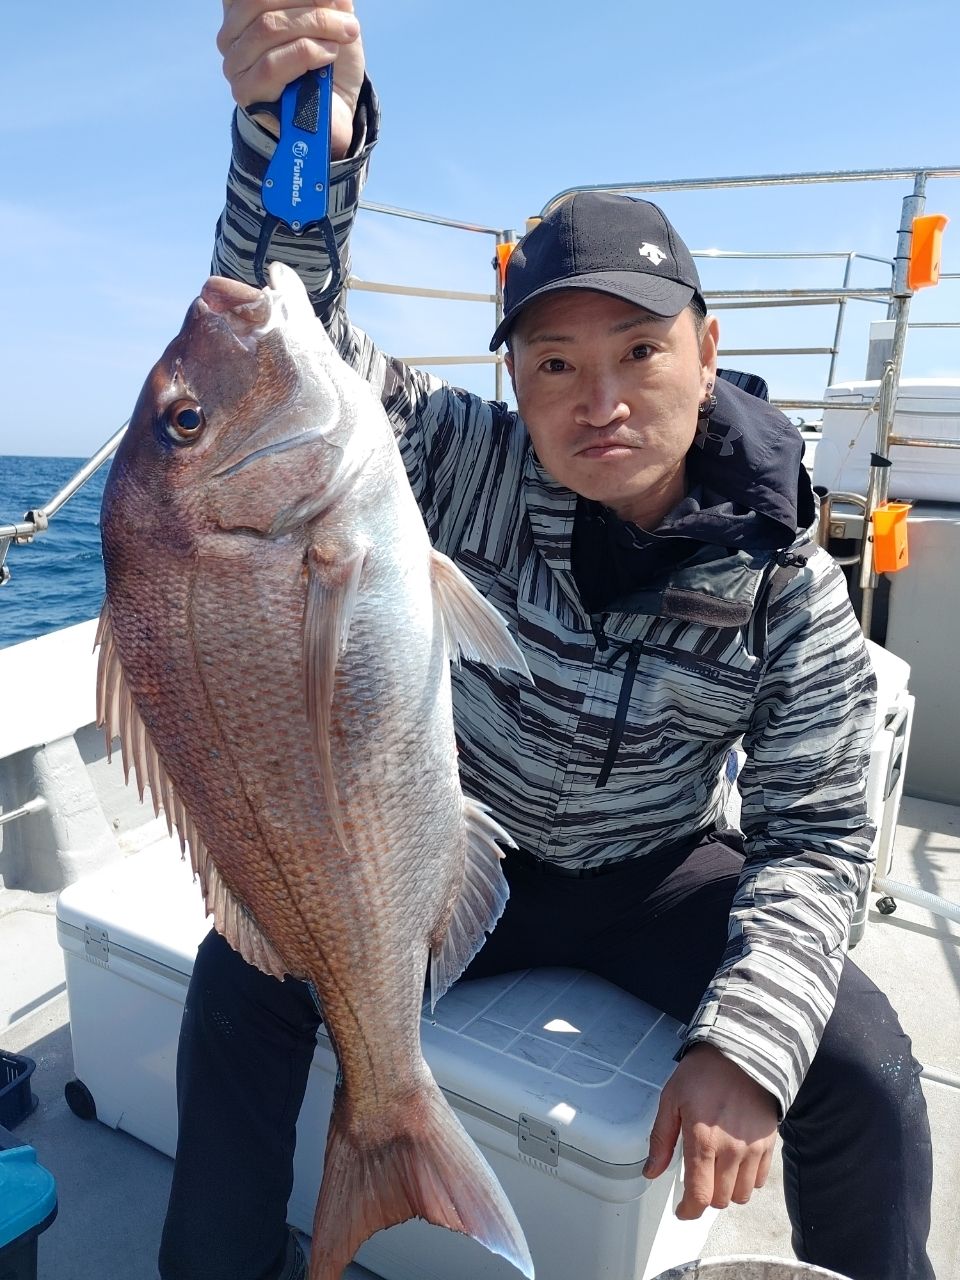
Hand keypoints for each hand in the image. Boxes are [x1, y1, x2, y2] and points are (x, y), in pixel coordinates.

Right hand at [218, 1, 364, 157]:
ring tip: (344, 36)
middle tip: (347, 21)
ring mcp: (235, 64)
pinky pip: (272, 64)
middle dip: (313, 7)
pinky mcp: (245, 91)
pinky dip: (307, 53)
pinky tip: (328, 55)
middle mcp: (231, 34)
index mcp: (243, 10)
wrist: (333, 114)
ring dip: (316, 26)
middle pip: (262, 2)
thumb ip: (323, 0)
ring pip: (268, 27)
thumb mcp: (329, 20)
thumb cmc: (327, 64)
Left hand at [643, 1043, 778, 1217]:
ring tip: (717, 1172)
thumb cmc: (703, 1072)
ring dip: (727, 1191)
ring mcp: (753, 1148)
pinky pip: (760, 1180)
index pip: (699, 1195)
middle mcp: (731, 1149)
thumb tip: (651, 1171)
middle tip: (697, 1180)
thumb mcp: (671, 1099)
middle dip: (705, 1196)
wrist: (741, 1051)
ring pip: (742, 1195)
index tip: (683, 1211)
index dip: (689, 1211)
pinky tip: (735, 1164)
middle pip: (720, 1199)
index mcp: (702, 1139)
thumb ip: (661, 1139)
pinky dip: (747, 1180)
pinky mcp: (769, 1143)